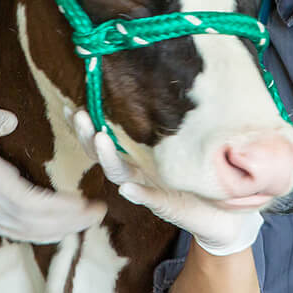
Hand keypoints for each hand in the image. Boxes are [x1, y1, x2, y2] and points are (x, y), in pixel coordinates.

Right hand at [0, 104, 104, 243]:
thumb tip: (10, 119)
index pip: (31, 204)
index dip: (61, 209)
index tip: (87, 203)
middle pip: (34, 224)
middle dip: (70, 222)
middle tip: (99, 213)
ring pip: (26, 231)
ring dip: (58, 230)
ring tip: (85, 221)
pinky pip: (14, 231)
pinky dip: (39, 233)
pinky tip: (55, 228)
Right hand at [71, 109, 263, 255]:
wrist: (224, 214)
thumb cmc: (202, 173)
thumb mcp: (184, 143)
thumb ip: (171, 122)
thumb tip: (164, 79)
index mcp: (137, 157)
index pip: (104, 139)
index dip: (84, 127)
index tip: (68, 108)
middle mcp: (137, 173)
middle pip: (103, 155)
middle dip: (87, 136)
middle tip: (79, 115)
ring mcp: (148, 190)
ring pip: (120, 174)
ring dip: (108, 157)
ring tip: (99, 137)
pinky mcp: (166, 206)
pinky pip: (150, 199)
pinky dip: (138, 194)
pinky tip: (127, 189)